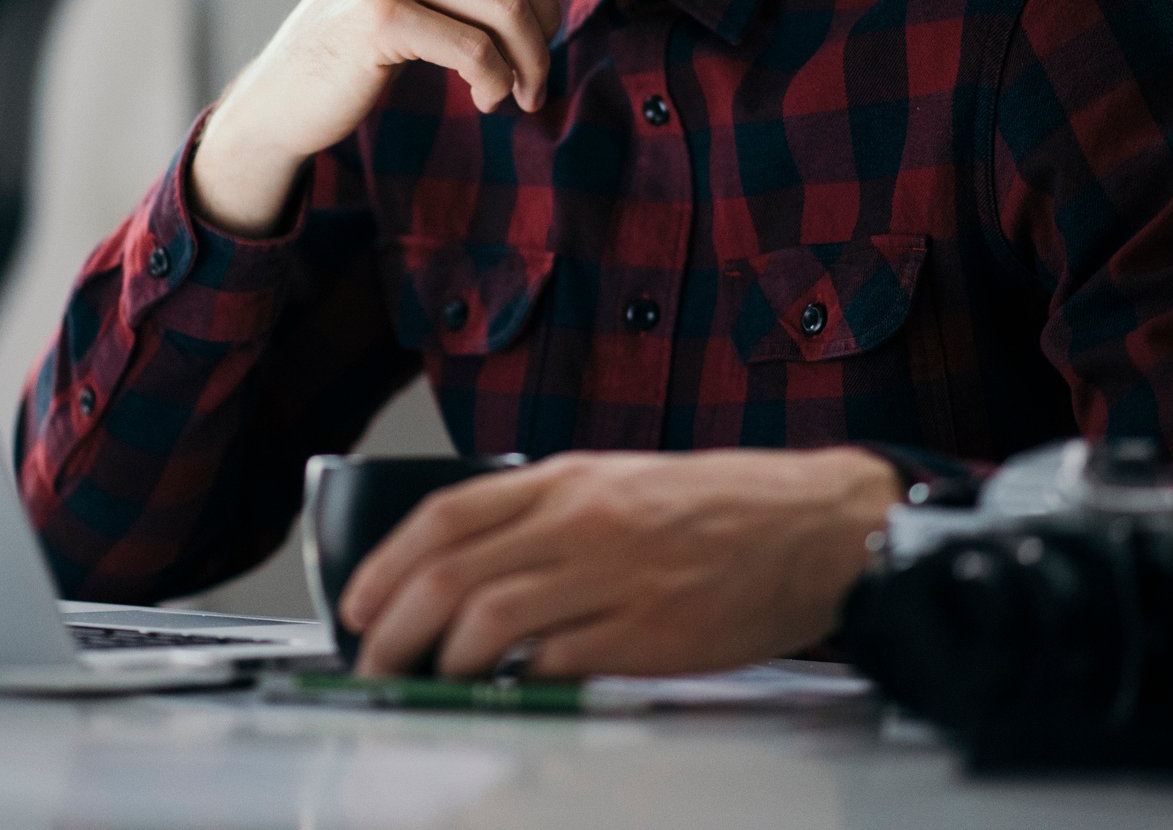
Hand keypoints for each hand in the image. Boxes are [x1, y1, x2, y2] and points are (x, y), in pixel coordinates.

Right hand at [191, 0, 559, 235]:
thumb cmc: (368, 36)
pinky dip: (495, 82)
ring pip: (506, 7)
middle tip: (533, 65)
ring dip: (528, 63)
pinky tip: (485, 98)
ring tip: (518, 91)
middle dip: (545, 22)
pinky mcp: (379, 16)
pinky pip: (476, 49)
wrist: (289, 91)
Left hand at [337, 447, 903, 678]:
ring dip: (445, 663)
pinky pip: (555, 665)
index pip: (446, 515)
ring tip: (432, 682)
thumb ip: (546, 514)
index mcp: (568, 479)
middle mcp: (580, 522)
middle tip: (375, 660)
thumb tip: (469, 564)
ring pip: (489, 622)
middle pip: (450, 575)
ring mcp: (612, 578)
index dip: (387, 563)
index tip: (358, 601)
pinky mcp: (647, 634)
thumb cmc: (720, 508)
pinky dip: (519, 683)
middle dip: (394, 627)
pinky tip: (509, 692)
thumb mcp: (619, 481)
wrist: (814, 526)